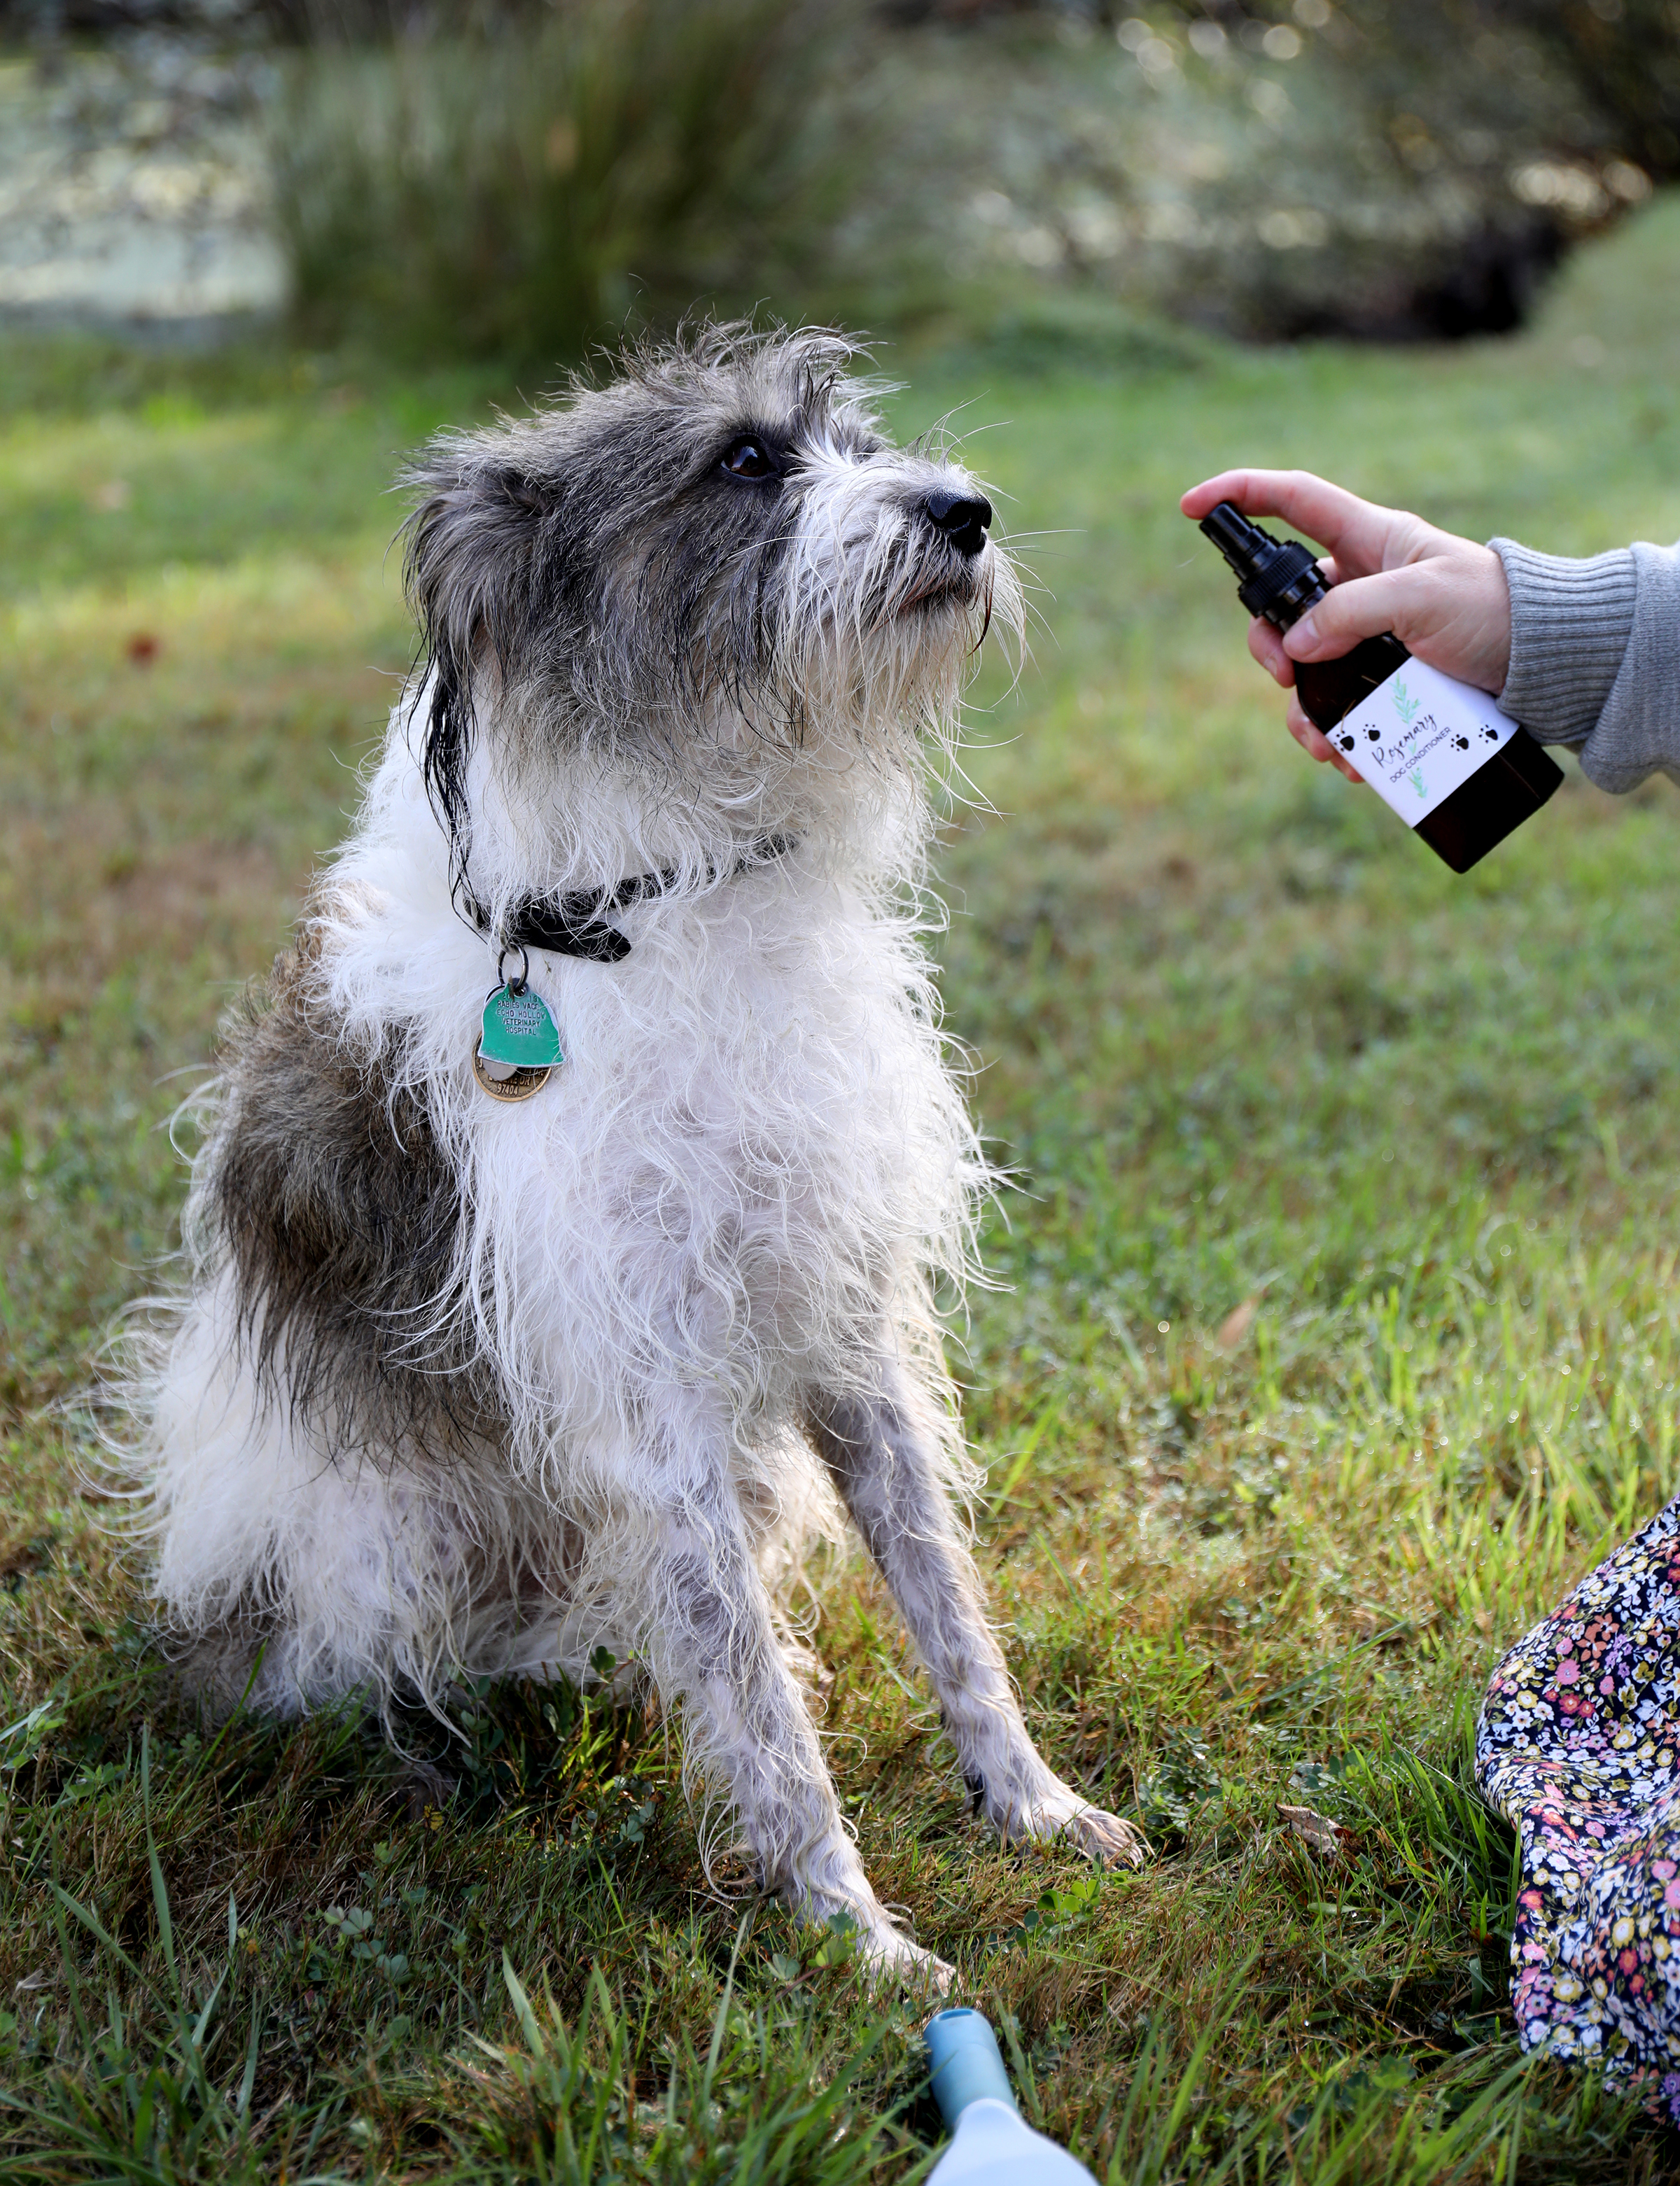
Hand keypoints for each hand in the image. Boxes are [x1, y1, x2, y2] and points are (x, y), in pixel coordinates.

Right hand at [1180, 470, 1512, 780]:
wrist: (1551, 664)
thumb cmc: (1497, 611)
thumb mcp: (1423, 599)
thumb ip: (1353, 610)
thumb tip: (1294, 647)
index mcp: (1370, 541)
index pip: (1293, 501)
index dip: (1241, 495)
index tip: (1193, 507)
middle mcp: (1361, 585)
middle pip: (1281, 606)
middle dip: (1268, 646)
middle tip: (1288, 679)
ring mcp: (1368, 636)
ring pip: (1303, 668)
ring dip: (1302, 710)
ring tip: (1325, 741)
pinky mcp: (1383, 680)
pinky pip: (1337, 707)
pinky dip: (1334, 735)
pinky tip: (1349, 758)